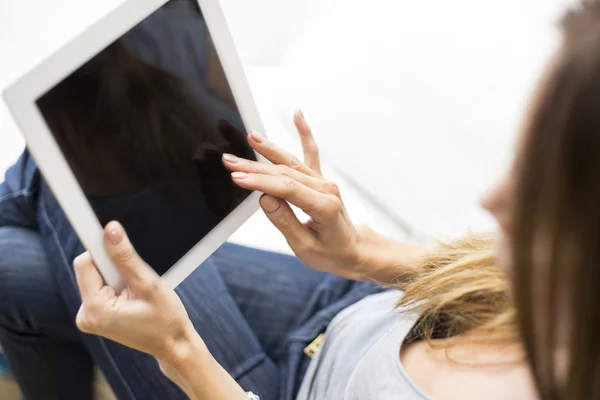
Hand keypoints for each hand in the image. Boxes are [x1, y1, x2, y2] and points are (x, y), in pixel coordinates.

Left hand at [73, 221, 203, 366]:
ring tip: (137, 293)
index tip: (115, 243)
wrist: (173, 344)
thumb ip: (125, 257)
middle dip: (115, 269)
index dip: (103, 252)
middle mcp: (86, 315)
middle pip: (91, 270)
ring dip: (118, 278)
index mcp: (94, 310)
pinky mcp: (96, 316)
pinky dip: (118, 286)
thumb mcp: (148, 284)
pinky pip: (101, 287)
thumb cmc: (166, 320)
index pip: (85, 263)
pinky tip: (133, 297)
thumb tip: (110, 230)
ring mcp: (90, 317)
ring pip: (98, 277)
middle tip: (136, 283)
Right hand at [222, 111, 369, 279]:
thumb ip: (285, 222)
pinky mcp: (320, 179)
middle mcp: (325, 189)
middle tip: (228, 160)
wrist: (354, 250)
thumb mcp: (305, 247)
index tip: (237, 177)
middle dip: (254, 166)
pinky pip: (311, 154)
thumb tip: (265, 198)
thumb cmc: (331, 253)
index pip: (287, 188)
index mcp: (324, 206)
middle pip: (285, 173)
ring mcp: (324, 181)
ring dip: (269, 149)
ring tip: (250, 136)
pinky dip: (304, 134)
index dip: (260, 182)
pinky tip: (298, 115)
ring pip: (292, 162)